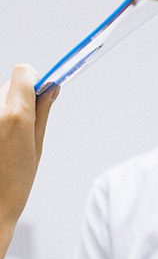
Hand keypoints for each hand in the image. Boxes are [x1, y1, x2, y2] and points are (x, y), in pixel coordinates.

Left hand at [0, 65, 58, 258]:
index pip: (24, 73)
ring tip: (3, 141)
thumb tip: (51, 89)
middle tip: (20, 127)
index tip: (38, 92)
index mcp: (15, 116)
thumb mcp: (36, 148)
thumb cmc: (12, 186)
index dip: (33, 81)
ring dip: (2, 110)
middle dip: (17, 98)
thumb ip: (42, 113)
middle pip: (8, 85)